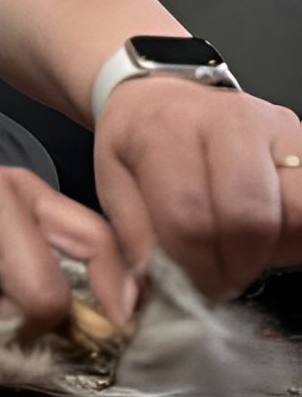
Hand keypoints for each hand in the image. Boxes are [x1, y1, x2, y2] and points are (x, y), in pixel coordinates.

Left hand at [94, 77, 301, 298]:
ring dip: (270, 251)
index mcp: (169, 130)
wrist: (161, 96)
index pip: (190, 219)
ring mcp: (276, 126)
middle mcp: (230, 119)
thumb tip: (142, 300)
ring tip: (239, 255)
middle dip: (234, 267)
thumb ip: (132, 241)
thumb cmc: (137, 141)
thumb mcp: (112, 184)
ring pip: (296, 211)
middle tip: (216, 280)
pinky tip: (264, 238)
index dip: (193, 270)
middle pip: (250, 218)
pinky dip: (293, 233)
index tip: (188, 289)